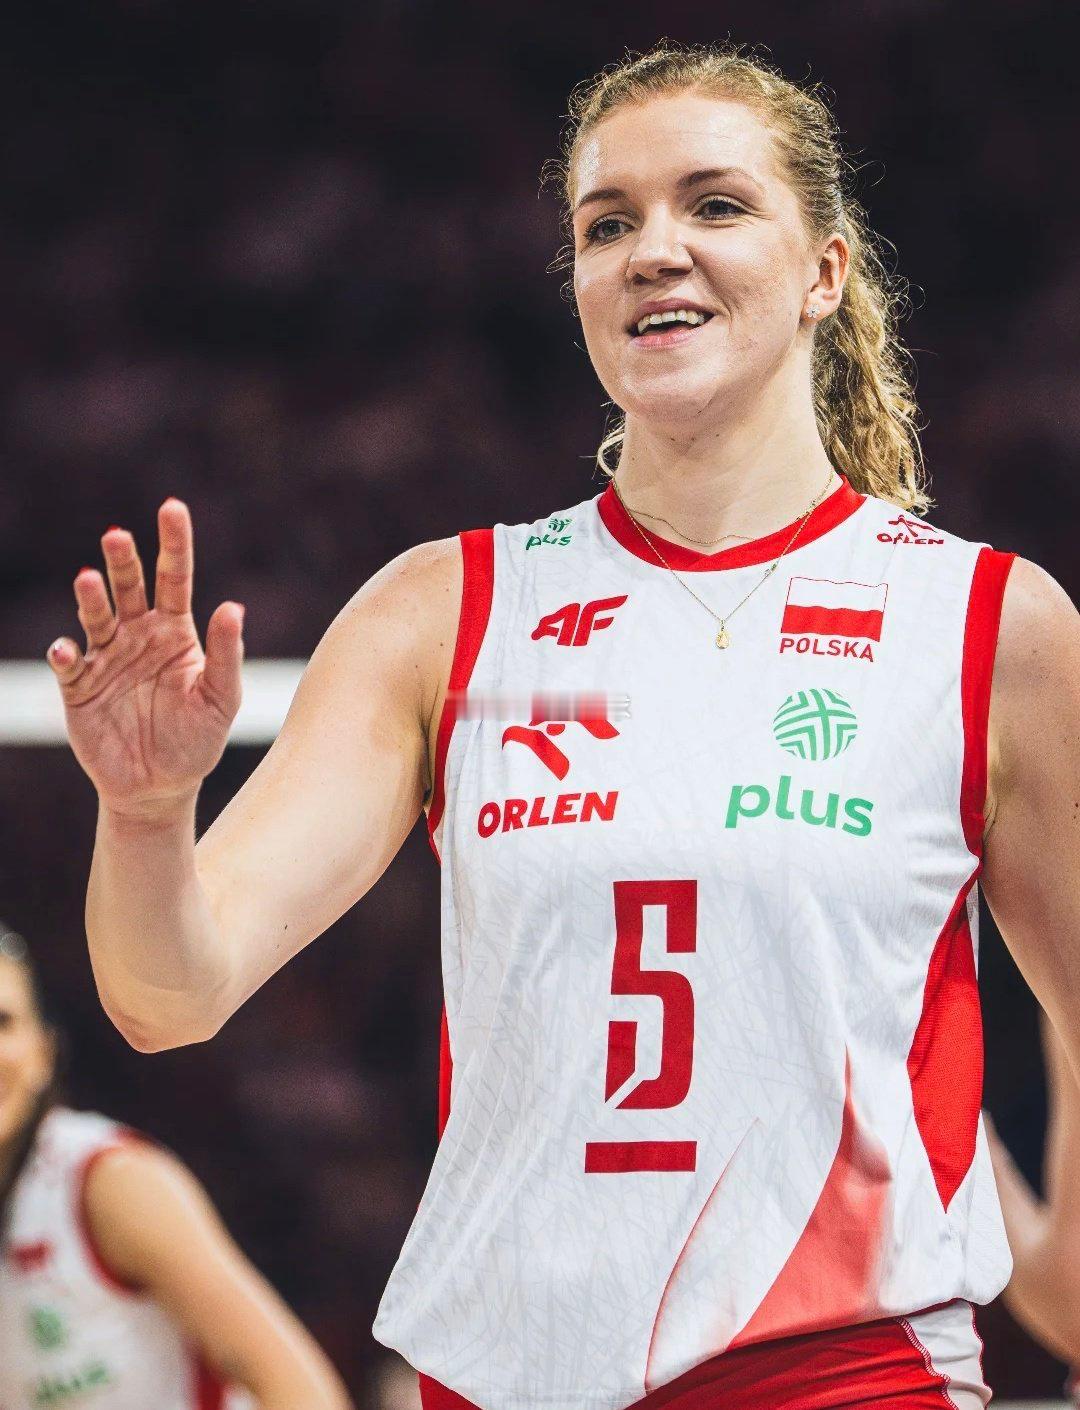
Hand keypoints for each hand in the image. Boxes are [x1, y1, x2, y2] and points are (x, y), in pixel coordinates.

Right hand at [48, 499, 243, 816]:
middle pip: (129, 588)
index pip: (175, 577)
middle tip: (118, 536)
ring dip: (91, 598)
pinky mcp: (79, 688)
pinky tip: (68, 650)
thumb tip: (234, 608)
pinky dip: (65, 655)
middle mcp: (137, 635)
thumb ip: (226, 655)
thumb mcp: (221, 699)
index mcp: (175, 631)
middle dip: (123, 561)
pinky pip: (69, 666)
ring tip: (88, 579)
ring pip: (96, 617)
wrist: (160, 786)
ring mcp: (105, 658)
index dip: (174, 543)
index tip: (172, 508)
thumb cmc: (197, 739)